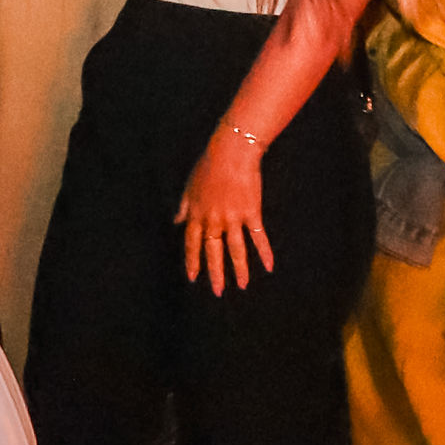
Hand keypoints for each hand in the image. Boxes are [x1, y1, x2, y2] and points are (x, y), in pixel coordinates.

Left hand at [176, 133, 275, 293]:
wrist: (230, 153)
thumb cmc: (208, 167)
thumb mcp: (189, 187)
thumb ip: (183, 207)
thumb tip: (175, 221)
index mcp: (196, 213)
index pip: (191, 243)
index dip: (192, 260)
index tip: (193, 276)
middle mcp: (212, 219)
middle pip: (212, 251)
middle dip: (214, 272)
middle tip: (217, 291)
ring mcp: (232, 217)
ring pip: (235, 249)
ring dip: (239, 269)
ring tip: (241, 286)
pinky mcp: (250, 212)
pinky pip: (258, 237)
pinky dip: (264, 252)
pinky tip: (269, 266)